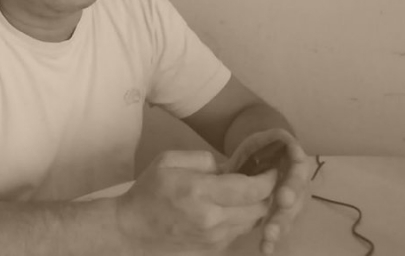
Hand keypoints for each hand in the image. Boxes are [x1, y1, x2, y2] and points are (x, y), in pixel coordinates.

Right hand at [115, 150, 277, 253]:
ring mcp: (215, 238)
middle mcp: (212, 218)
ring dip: (259, 207)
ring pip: (253, 222)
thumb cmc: (148, 191)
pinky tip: (234, 207)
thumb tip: (229, 167)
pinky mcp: (214, 250)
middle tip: (268, 177)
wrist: (131, 230)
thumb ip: (203, 159)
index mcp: (200, 192)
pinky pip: (240, 232)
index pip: (251, 187)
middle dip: (269, 192)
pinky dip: (244, 219)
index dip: (268, 177)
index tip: (273, 167)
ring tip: (252, 192)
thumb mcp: (168, 161)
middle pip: (260, 208)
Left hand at [221, 129, 311, 254]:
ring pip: (288, 216)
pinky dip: (272, 239)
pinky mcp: (279, 212)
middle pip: (296, 201)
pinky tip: (265, 249)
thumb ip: (276, 136)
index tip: (283, 199)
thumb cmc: (262, 146)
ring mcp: (290, 200)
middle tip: (271, 229)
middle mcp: (297, 183)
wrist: (259, 155)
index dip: (293, 187)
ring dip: (279, 229)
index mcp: (296, 163)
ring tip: (268, 239)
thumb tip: (286, 138)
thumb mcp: (266, 136)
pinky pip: (279, 226)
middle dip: (284, 216)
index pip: (299, 173)